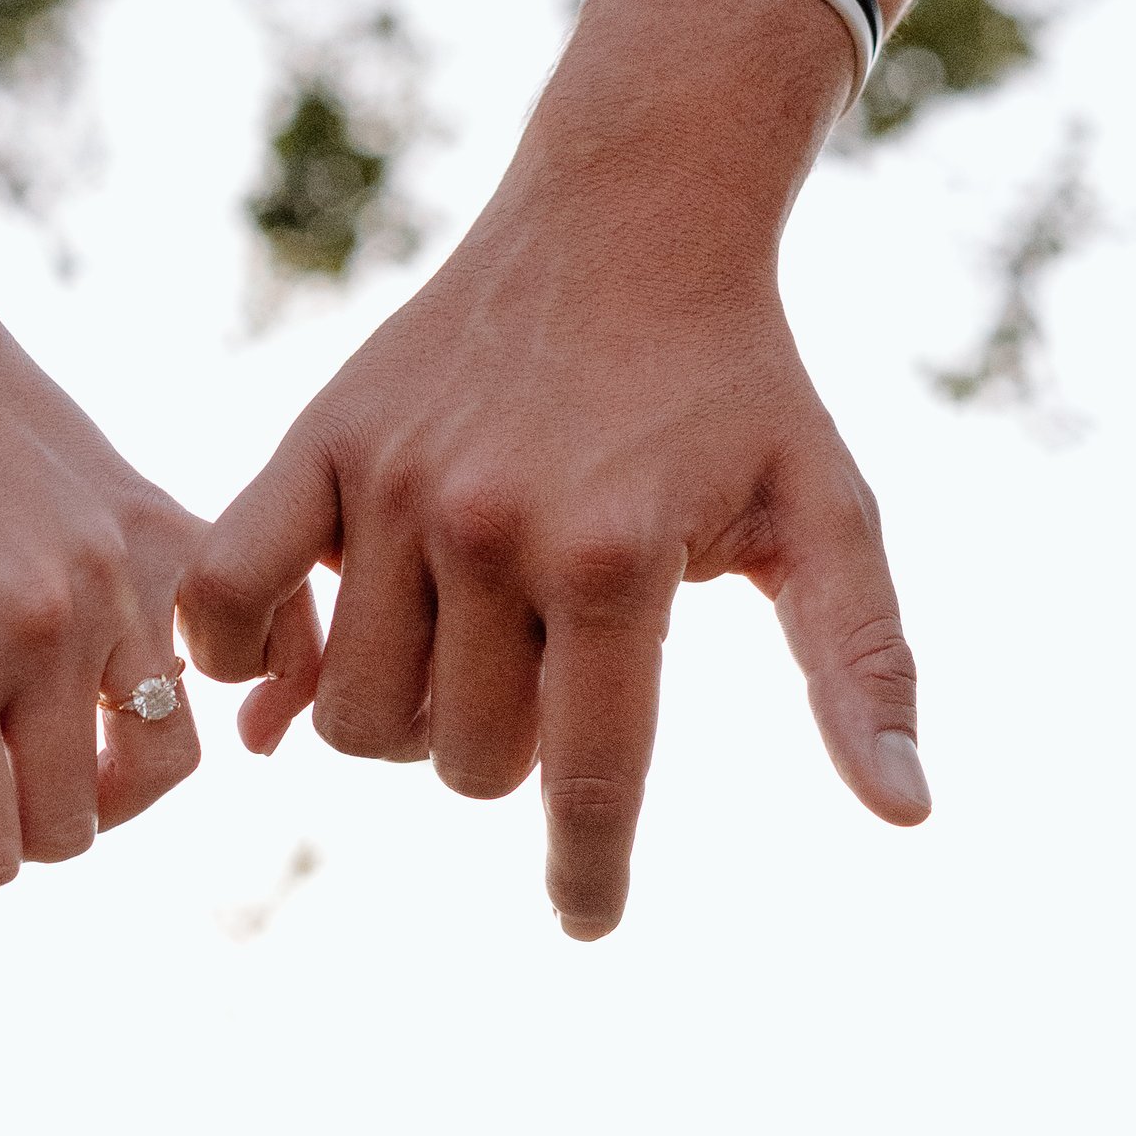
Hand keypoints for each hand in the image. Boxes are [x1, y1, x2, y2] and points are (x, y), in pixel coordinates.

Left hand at [0, 246, 202, 918]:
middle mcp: (42, 623)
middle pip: (71, 829)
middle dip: (7, 842)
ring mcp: (118, 574)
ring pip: (165, 768)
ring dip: (100, 794)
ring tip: (34, 765)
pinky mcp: (163, 527)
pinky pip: (237, 659)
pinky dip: (216, 706)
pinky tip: (142, 711)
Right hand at [182, 3, 931, 937]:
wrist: (630, 211)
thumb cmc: (739, 382)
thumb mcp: (827, 512)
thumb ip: (861, 664)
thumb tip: (907, 814)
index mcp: (614, 558)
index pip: (591, 780)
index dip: (589, 874)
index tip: (588, 924)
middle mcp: (492, 526)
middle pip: (461, 761)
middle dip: (506, 755)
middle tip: (543, 680)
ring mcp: (393, 485)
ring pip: (355, 714)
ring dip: (403, 720)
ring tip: (456, 657)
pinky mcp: (319, 442)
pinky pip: (227, 597)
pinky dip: (243, 658)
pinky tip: (293, 666)